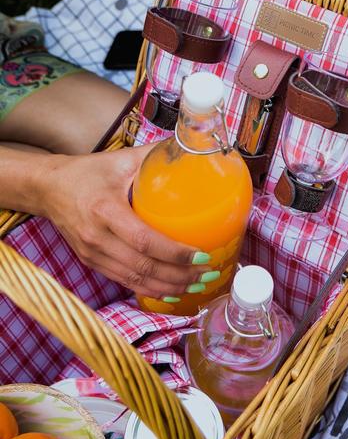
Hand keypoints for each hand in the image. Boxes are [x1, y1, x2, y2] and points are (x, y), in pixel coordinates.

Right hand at [38, 147, 207, 296]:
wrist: (48, 188)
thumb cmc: (87, 172)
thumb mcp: (120, 160)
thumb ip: (155, 155)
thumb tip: (192, 147)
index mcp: (105, 210)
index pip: (144, 240)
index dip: (175, 253)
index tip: (202, 255)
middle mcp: (97, 237)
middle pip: (143, 267)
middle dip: (180, 276)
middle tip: (208, 274)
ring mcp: (93, 254)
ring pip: (135, 280)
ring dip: (169, 287)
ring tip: (197, 285)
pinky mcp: (92, 262)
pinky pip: (124, 281)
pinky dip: (149, 290)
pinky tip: (171, 291)